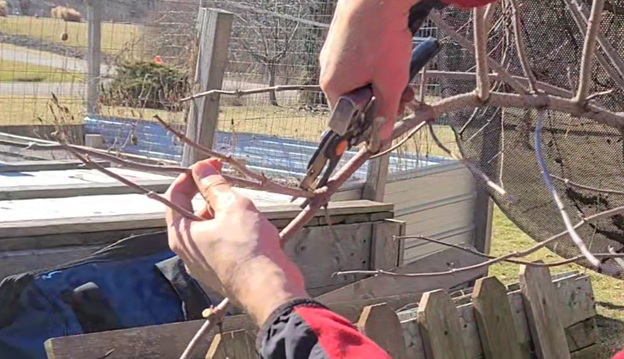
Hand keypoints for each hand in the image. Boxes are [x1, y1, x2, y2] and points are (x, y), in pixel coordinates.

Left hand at [165, 159, 307, 325]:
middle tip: (234, 184)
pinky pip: (225, 243)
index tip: (211, 165)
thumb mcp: (233, 207)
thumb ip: (215, 185)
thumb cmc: (249, 249)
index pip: (174, 195)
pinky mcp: (224, 271)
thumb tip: (201, 169)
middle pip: (194, 211)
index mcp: (182, 234)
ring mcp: (206, 263)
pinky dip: (236, 231)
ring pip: (212, 227)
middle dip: (213, 195)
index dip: (192, 176)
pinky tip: (254, 229)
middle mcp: (189, 251)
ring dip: (227, 213)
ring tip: (249, 210)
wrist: (270, 289)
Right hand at [319, 0, 416, 141]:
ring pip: (358, 76)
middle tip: (402, 93)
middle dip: (380, 98)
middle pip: (354, 96)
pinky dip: (374, 60)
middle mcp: (327, 69)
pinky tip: (389, 51)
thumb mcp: (390, 83)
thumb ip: (386, 112)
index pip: (346, 118)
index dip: (369, 121)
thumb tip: (381, 135)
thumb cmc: (380, 37)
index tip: (387, 117)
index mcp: (333, 86)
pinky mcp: (342, 36)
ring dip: (379, 79)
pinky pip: (357, 58)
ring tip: (398, 68)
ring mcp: (333, 51)